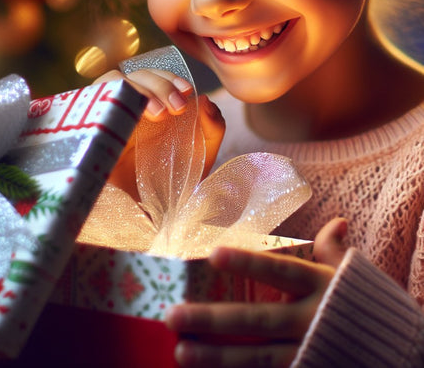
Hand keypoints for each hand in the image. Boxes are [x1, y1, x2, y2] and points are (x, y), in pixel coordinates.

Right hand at [96, 68, 224, 193]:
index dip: (166, 77)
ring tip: (160, 112)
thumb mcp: (201, 157)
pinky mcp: (89, 137)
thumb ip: (212, 129)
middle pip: (131, 76)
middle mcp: (126, 112)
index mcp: (149, 113)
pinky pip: (89, 105)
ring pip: (110, 82)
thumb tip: (206, 100)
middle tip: (178, 107)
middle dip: (158, 83)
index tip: (186, 91)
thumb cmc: (173, 189)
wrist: (153, 222)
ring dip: (136, 86)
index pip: (149, 78)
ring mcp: (107, 122)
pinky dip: (108, 98)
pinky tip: (130, 113)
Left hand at [165, 219, 347, 367]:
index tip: (213, 254)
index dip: (248, 263)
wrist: (402, 354)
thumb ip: (335, 250)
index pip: (279, 271)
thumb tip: (336, 221)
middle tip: (174, 315)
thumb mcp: (352, 276)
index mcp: (320, 286)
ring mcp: (308, 353)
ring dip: (217, 357)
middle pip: (257, 320)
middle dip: (214, 318)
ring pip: (257, 358)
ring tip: (180, 351)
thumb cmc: (365, 307)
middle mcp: (311, 320)